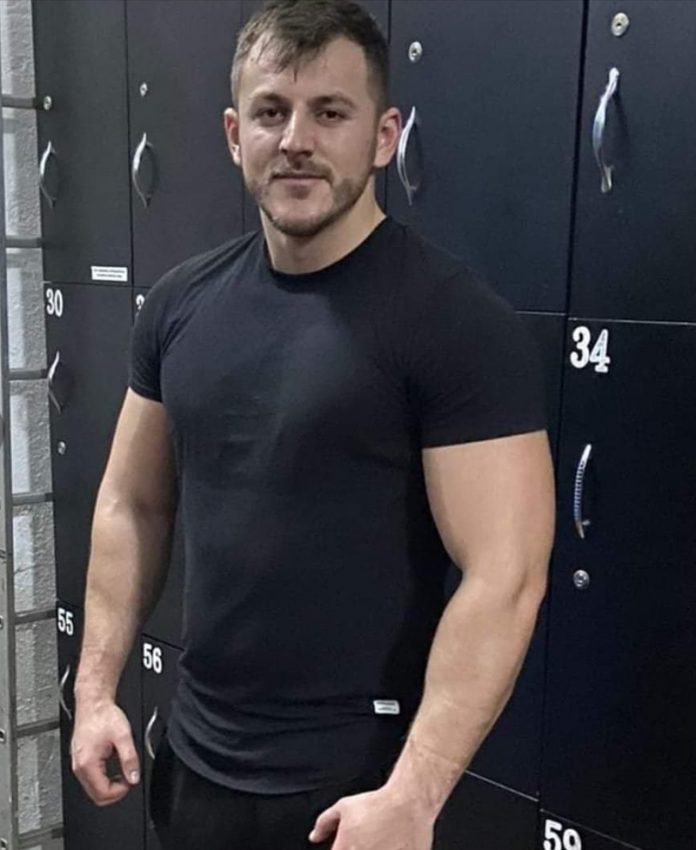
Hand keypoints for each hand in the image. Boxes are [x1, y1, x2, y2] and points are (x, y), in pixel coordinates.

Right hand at [71, 699, 140, 805]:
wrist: (93, 703)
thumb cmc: (104, 715)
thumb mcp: (123, 736)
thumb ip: (130, 759)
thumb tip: (134, 777)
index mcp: (88, 763)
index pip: (102, 793)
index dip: (120, 792)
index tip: (130, 782)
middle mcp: (79, 766)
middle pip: (95, 795)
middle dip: (114, 792)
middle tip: (127, 779)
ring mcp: (77, 764)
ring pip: (92, 788)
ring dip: (108, 785)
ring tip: (121, 771)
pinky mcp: (79, 760)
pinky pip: (90, 778)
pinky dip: (102, 778)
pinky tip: (112, 767)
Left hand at [308, 784, 434, 849]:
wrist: (408, 802)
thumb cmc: (378, 805)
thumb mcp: (344, 807)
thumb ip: (325, 822)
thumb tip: (315, 836)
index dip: (341, 848)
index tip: (346, 844)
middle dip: (356, 848)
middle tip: (364, 841)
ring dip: (373, 849)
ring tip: (379, 841)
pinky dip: (389, 849)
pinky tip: (390, 844)